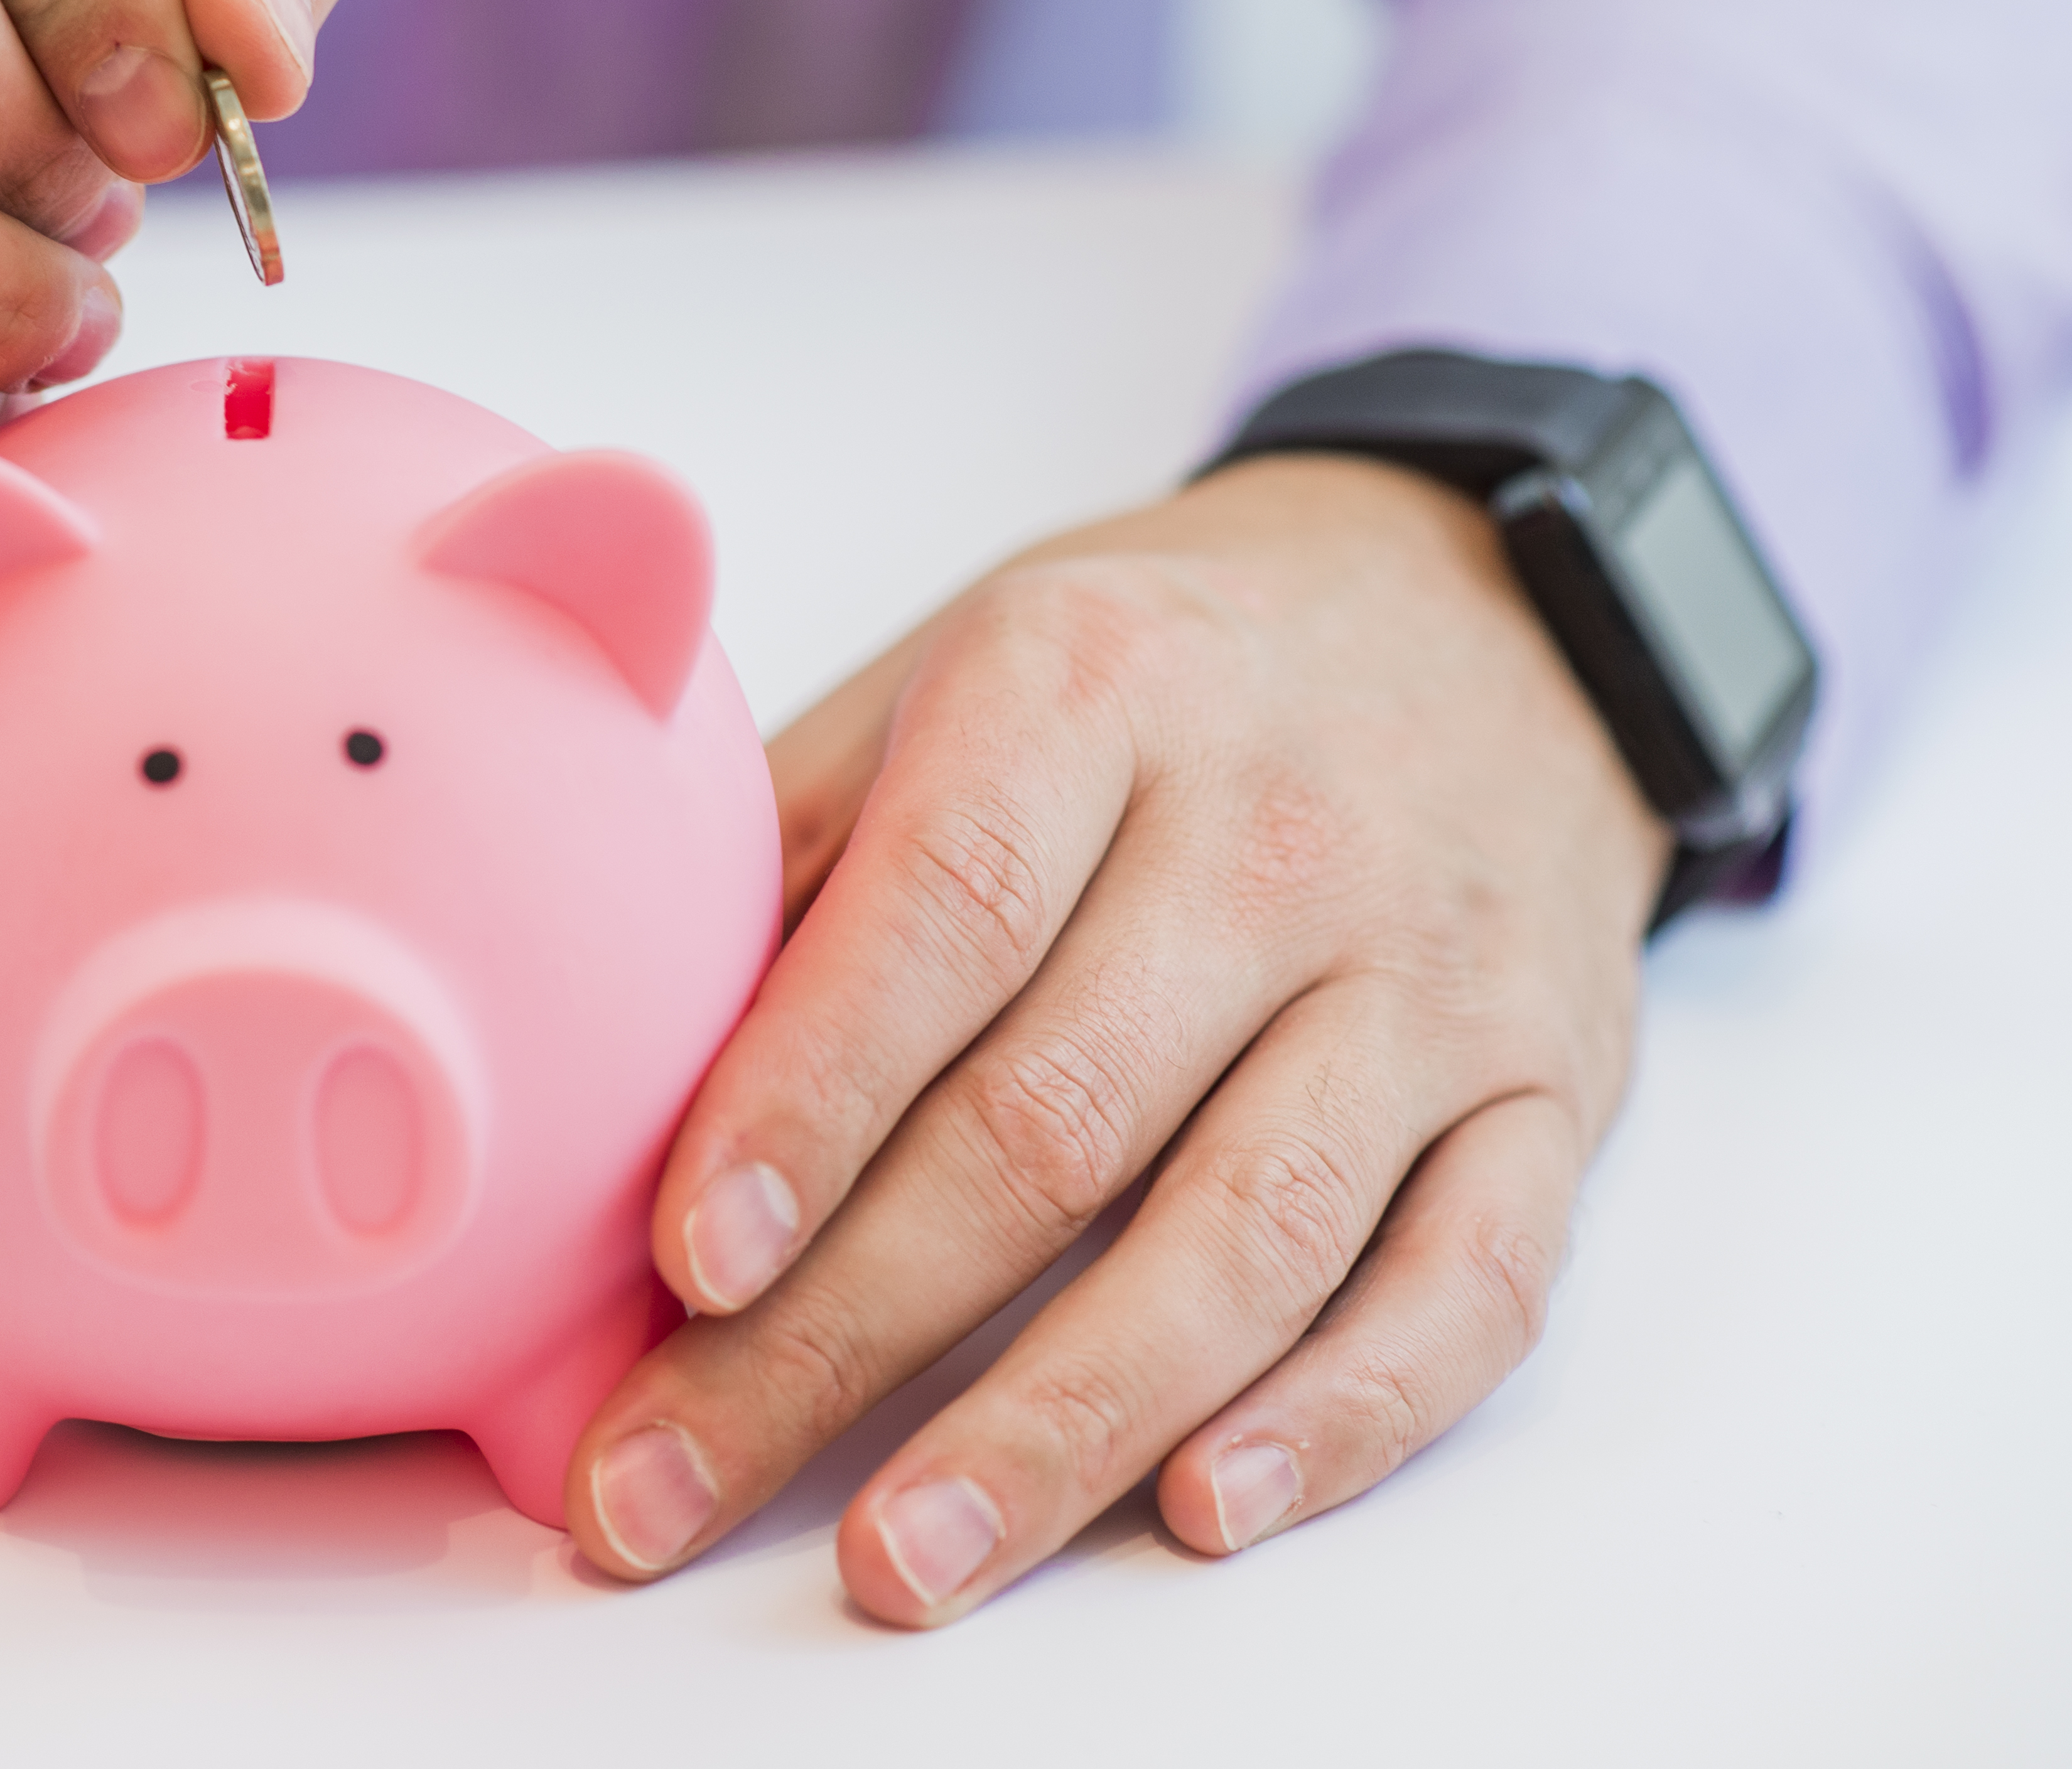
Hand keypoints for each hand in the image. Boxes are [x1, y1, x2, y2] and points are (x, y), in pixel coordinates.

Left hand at [565, 454, 1669, 1619]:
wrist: (1485, 608)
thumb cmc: (1161, 664)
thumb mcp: (961, 666)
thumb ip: (795, 843)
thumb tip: (608, 1047)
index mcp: (1092, 687)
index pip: (946, 914)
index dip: (808, 1101)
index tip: (681, 1264)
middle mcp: (1278, 831)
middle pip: (1053, 1124)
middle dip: (842, 1335)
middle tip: (671, 1484)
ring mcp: (1435, 973)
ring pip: (1248, 1236)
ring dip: (1065, 1422)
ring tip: (903, 1556)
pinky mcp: (1557, 1091)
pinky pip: (1465, 1284)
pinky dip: (1341, 1417)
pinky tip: (1199, 1507)